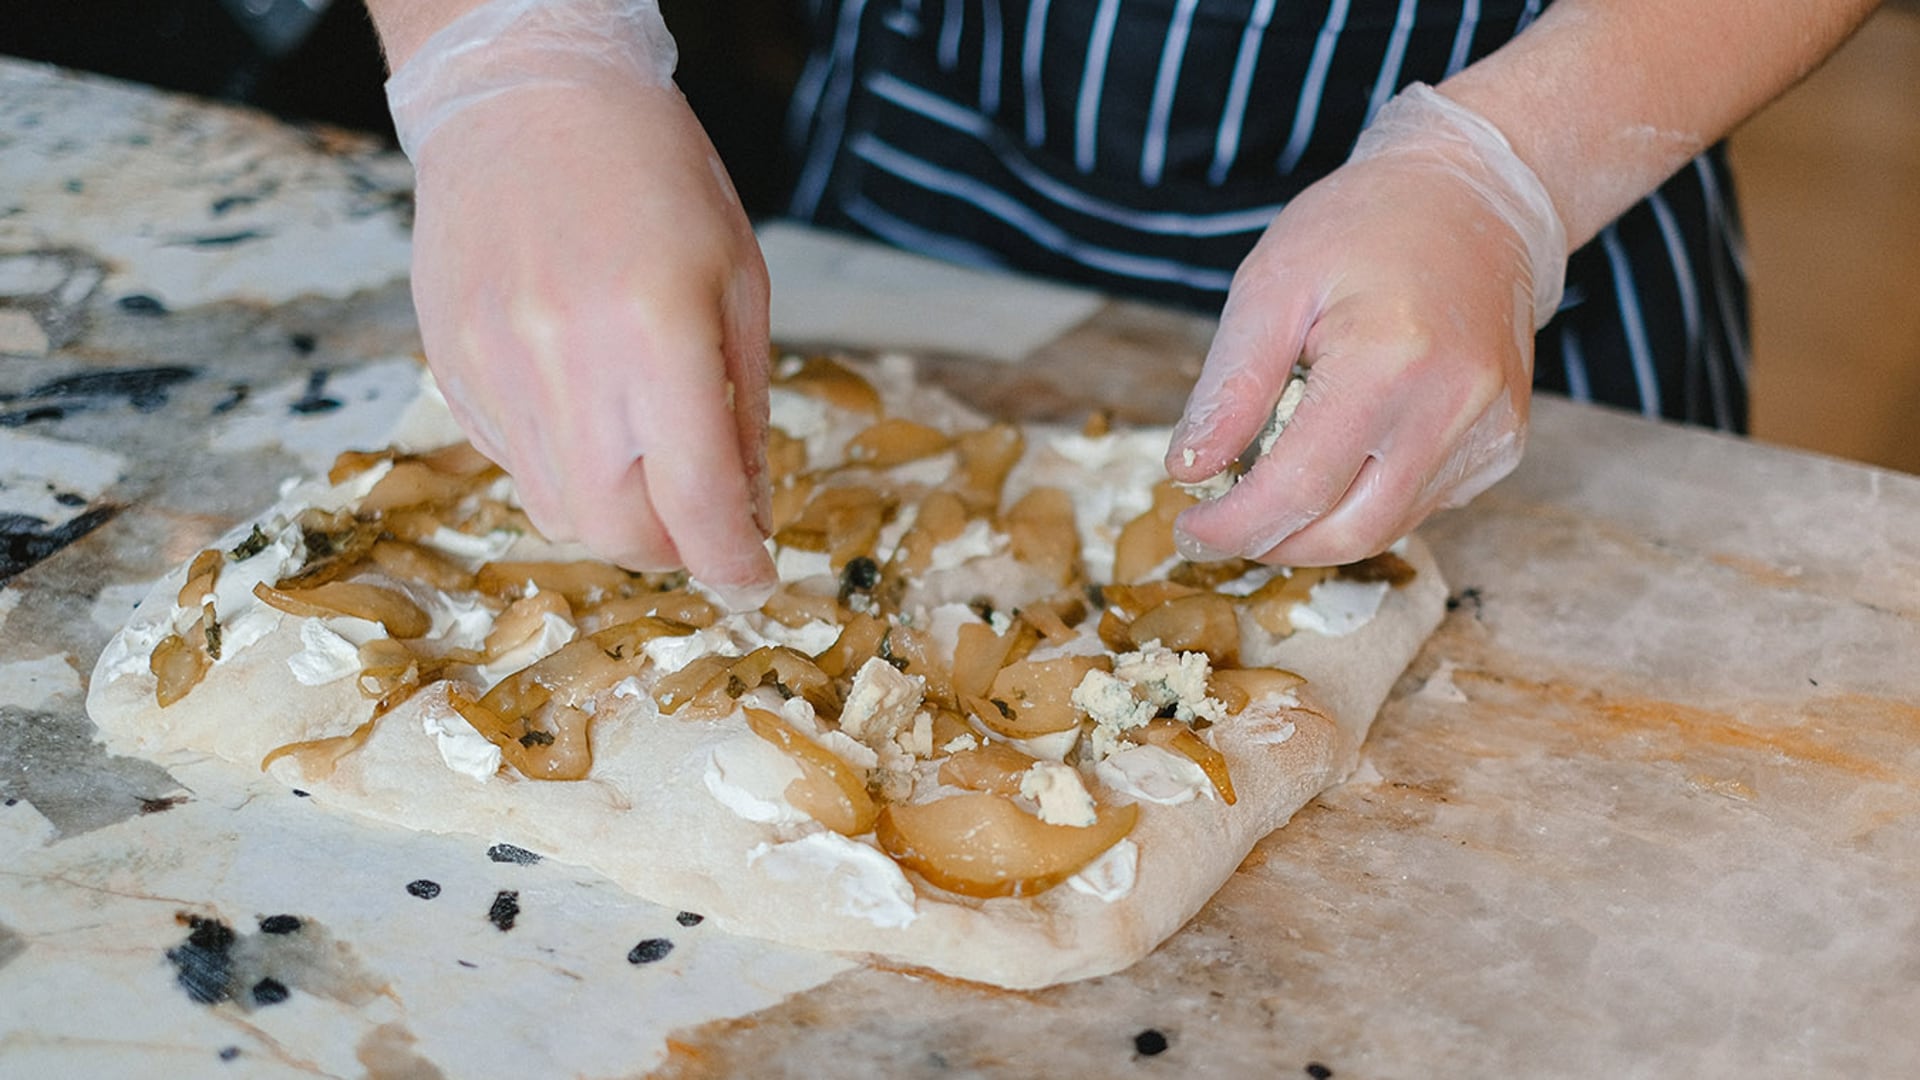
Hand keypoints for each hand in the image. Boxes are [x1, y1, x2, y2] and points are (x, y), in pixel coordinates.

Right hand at [390, 0, 776, 605]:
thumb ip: (742, 405)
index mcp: (656, 331)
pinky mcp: (450, 365)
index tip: (753, 576)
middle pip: (616, 529)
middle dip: (669, 548)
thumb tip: (745, 511)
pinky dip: (560, 464)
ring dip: (613, 512)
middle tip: (701, 522)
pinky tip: (582, 402)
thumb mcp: (738, 279)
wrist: (525, 95)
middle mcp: (565, 360)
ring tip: (642, 453)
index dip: (732, 560)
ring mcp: (494, 367)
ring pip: (556, 509)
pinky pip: (510, 461)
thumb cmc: (654, 175)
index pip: (695, 498)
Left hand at [1165, 85, 1565, 567]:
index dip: (1235, 526)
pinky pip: (1419, 505)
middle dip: (1272, 544)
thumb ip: (1230, 386)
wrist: (1476, 197)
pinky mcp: (1502, 445)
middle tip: (1220, 526)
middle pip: (1346, 533)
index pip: (1298, 489)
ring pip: (1384, 528)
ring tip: (1271, 485)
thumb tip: (1189, 469)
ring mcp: (1488, 433)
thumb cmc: (1364, 227)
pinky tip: (1338, 456)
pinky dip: (1363, 501)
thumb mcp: (1272, 286)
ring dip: (1316, 528)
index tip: (1190, 527)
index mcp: (1389, 363)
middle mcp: (1452, 409)